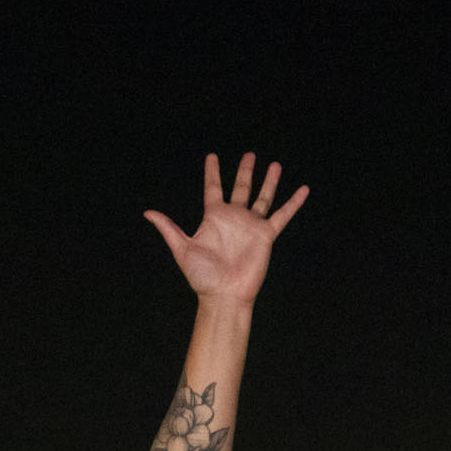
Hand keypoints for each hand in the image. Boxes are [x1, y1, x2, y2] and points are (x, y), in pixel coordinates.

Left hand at [145, 154, 307, 308]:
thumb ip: (168, 228)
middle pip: (241, 188)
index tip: (212, 157)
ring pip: (263, 197)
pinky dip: (293, 203)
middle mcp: (234, 218)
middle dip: (245, 171)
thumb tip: (148, 212)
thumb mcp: (182, 248)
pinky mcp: (266, 236)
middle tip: (249, 155)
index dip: (212, 173)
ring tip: (274, 164)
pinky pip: (282, 215)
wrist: (224, 295)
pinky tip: (302, 190)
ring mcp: (251, 226)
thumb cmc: (202, 277)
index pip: (213, 188)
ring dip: (269, 181)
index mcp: (214, 218)